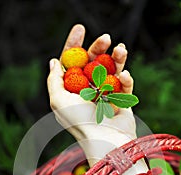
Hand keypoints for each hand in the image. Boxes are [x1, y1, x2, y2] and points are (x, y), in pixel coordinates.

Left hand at [47, 24, 136, 164]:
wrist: (105, 141)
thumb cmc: (79, 121)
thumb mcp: (58, 100)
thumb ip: (54, 80)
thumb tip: (54, 62)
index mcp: (72, 90)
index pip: (72, 63)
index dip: (74, 44)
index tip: (81, 28)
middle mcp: (88, 91)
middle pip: (93, 63)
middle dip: (98, 48)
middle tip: (105, 38)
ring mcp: (106, 95)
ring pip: (111, 70)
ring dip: (117, 58)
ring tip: (121, 49)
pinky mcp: (122, 101)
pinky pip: (125, 85)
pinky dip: (126, 79)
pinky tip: (125, 76)